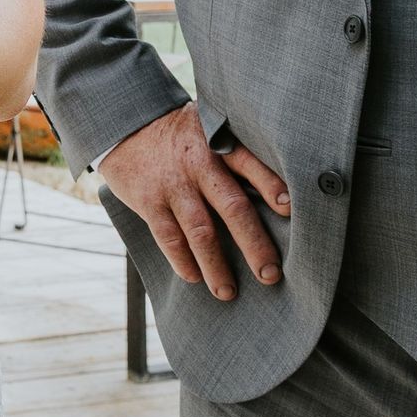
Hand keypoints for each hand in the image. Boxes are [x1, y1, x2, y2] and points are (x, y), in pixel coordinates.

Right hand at [97, 103, 290, 300]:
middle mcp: (199, 164)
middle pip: (233, 207)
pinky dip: (181, 260)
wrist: (127, 124)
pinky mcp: (148, 200)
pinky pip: (168, 236)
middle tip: (270, 274)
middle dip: (254, 244)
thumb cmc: (183, 133)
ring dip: (216, 265)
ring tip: (228, 292)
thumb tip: (281, 188)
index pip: (251, 164)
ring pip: (200, 230)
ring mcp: (173, 184)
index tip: (290, 211)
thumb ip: (238, 150)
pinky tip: (194, 277)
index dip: (271, 186)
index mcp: (219, 143)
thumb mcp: (210, 126)